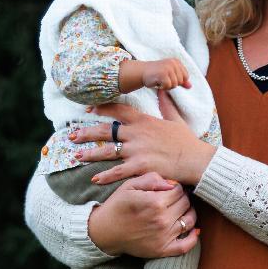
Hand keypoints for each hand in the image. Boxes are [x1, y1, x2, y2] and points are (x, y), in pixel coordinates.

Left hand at [69, 103, 215, 185]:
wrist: (196, 160)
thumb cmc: (187, 141)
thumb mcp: (176, 119)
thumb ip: (166, 104)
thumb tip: (163, 89)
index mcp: (144, 121)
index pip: (118, 110)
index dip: (102, 109)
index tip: (89, 110)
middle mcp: (136, 134)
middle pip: (105, 131)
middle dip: (86, 133)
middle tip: (71, 136)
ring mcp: (136, 151)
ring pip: (106, 151)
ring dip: (89, 154)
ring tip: (76, 156)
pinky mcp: (140, 167)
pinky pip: (117, 172)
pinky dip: (105, 176)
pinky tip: (94, 179)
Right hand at [86, 172, 198, 258]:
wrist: (104, 232)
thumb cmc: (117, 206)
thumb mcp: (129, 185)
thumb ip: (151, 179)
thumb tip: (172, 183)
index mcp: (155, 202)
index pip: (179, 190)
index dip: (175, 187)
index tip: (169, 189)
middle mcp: (161, 220)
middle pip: (185, 204)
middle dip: (181, 198)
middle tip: (173, 199)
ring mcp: (163, 236)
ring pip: (189, 221)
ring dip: (189, 213)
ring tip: (181, 210)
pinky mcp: (162, 250)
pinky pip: (186, 246)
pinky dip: (193, 238)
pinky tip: (194, 230)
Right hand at [141, 58, 190, 89]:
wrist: (142, 72)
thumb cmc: (157, 74)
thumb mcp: (171, 75)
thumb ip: (181, 80)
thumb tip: (190, 86)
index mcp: (177, 62)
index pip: (185, 77)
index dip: (177, 80)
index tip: (168, 77)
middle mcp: (173, 63)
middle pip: (180, 81)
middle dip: (172, 84)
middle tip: (163, 79)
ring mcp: (168, 68)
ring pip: (174, 84)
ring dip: (167, 86)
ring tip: (160, 80)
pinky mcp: (162, 74)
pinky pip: (168, 86)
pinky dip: (162, 87)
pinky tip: (157, 82)